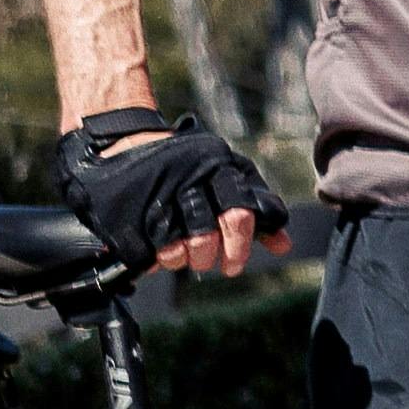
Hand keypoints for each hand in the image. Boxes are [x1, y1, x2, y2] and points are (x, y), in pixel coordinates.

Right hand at [50, 106, 273, 280]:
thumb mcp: (226, 173)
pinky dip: (153, 261)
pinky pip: (145, 251)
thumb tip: (283, 245)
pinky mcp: (125, 211)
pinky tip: (157, 256)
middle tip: (209, 263)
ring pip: (175, 246)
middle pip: (205, 234)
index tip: (234, 264)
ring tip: (182, 257)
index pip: (239, 213)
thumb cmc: (187, 166)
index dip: (240, 245)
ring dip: (181, 260)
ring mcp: (154, 194)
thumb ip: (256, 206)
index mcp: (218, 166)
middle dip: (209, 257)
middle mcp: (187, 178)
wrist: (125, 144)